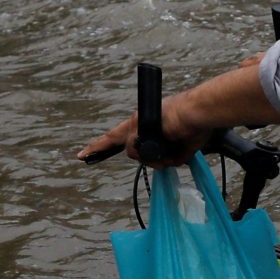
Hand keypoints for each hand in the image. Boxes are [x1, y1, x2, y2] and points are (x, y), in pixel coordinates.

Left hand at [77, 93, 197, 165]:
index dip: (108, 142)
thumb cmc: (196, 126)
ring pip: (134, 152)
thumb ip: (168, 157)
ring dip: (152, 160)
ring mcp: (136, 124)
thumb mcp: (180, 147)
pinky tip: (163, 152)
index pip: (125, 134)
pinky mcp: (136, 129)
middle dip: (97, 147)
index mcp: (149, 123)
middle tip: (80, 156)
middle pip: (114, 138)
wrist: (199, 114)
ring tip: (170, 155)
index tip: (91, 150)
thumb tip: (161, 164)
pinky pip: (137, 152)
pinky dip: (152, 157)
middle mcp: (138, 121)